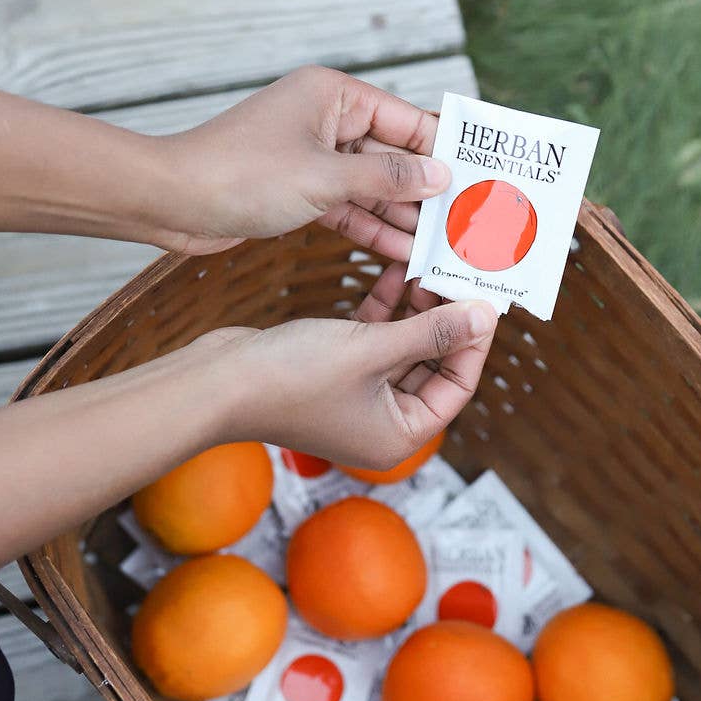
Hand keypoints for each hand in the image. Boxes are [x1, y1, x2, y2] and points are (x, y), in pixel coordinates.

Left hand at [153, 67, 449, 258]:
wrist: (170, 202)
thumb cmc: (238, 175)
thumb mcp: (324, 178)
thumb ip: (387, 179)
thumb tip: (440, 176)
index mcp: (333, 95)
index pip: (406, 120)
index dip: (445, 149)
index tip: (482, 176)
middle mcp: (326, 119)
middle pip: (393, 155)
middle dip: (428, 190)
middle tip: (469, 220)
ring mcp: (313, 156)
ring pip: (373, 186)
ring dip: (404, 216)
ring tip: (443, 245)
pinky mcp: (300, 190)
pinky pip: (349, 206)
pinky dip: (373, 227)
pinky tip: (404, 252)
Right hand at [215, 264, 497, 468]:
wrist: (215, 382)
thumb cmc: (291, 378)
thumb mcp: (373, 350)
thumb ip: (432, 332)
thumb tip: (484, 317)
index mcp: (398, 436)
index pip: (456, 387)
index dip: (474, 341)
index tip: (485, 299)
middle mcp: (381, 423)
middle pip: (432, 367)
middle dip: (446, 320)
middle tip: (461, 275)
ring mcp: (356, 398)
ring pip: (402, 349)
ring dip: (416, 309)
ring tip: (432, 265)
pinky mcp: (332, 372)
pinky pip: (373, 340)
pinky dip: (385, 310)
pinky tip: (396, 272)